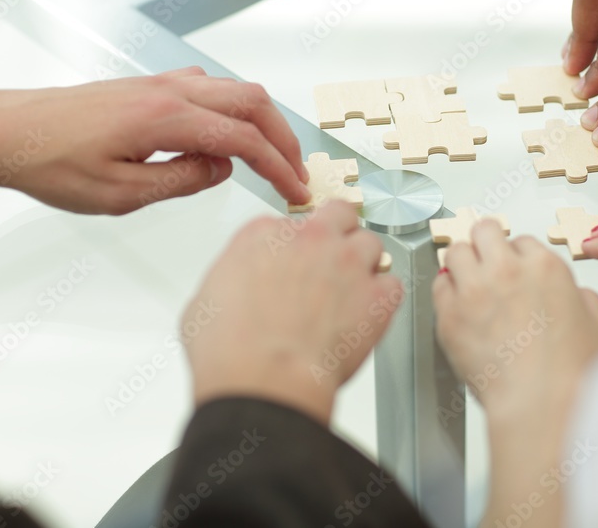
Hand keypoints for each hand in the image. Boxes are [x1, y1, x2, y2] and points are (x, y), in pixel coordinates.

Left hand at [0, 67, 310, 213]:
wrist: (6, 131)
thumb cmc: (50, 162)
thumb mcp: (121, 195)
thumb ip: (182, 181)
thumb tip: (221, 170)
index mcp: (167, 118)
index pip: (245, 140)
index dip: (277, 167)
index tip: (293, 189)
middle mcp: (169, 90)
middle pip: (252, 101)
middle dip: (283, 137)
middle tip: (295, 170)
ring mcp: (159, 82)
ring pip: (233, 88)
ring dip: (260, 120)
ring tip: (269, 156)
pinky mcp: (148, 86)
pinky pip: (208, 88)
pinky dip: (232, 110)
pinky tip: (225, 136)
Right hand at [182, 202, 403, 423]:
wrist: (264, 381)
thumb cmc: (230, 350)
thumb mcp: (205, 300)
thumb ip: (232, 279)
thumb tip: (238, 290)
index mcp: (265, 234)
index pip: (290, 223)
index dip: (294, 247)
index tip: (293, 264)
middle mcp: (310, 238)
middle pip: (339, 216)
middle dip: (338, 234)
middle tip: (332, 262)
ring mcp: (348, 263)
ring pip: (371, 244)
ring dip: (365, 265)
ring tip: (352, 293)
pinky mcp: (377, 295)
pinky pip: (393, 284)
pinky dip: (384, 298)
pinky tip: (370, 315)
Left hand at [434, 222, 597, 527]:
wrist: (540, 404)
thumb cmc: (573, 374)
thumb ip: (584, 302)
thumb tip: (577, 297)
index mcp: (545, 267)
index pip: (523, 240)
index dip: (519, 256)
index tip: (516, 269)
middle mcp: (506, 269)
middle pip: (483, 231)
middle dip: (485, 243)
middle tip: (486, 260)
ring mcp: (474, 290)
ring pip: (454, 251)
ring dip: (461, 262)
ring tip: (467, 280)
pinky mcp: (448, 315)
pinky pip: (437, 286)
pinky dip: (445, 292)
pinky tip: (456, 305)